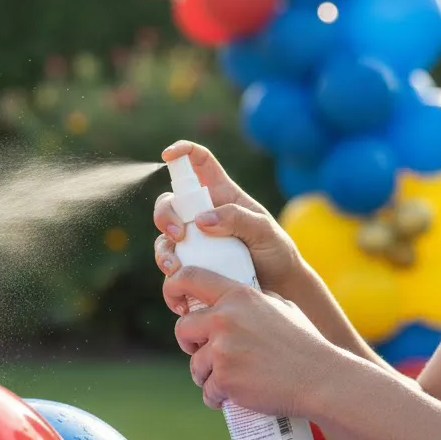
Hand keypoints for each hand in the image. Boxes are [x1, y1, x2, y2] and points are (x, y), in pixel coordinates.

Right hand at [153, 141, 300, 294]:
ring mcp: (194, 238)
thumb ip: (237, 219)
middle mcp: (202, 213)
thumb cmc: (275, 251)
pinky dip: (167, 269)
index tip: (167, 155)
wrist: (278, 287)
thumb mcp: (265, 231)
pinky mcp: (191, 262)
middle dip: (165, 214)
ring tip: (174, 266)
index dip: (183, 152)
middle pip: (170, 202)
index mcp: (221, 194)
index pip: (199, 163)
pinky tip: (175, 278)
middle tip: (178, 234)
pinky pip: (169, 261)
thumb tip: (201, 220)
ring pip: (164, 234)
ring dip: (163, 248)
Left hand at [163, 265, 344, 418]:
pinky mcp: (225, 379)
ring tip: (225, 381)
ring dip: (205, 376)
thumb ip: (253, 300)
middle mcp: (225, 318)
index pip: (189, 278)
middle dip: (189, 343)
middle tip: (201, 352)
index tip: (176, 303)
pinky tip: (228, 398)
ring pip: (196, 365)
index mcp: (238, 295)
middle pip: (182, 328)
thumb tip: (231, 298)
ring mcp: (222, 349)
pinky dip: (216, 397)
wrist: (322, 379)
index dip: (173, 288)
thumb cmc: (305, 343)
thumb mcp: (281, 307)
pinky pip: (208, 390)